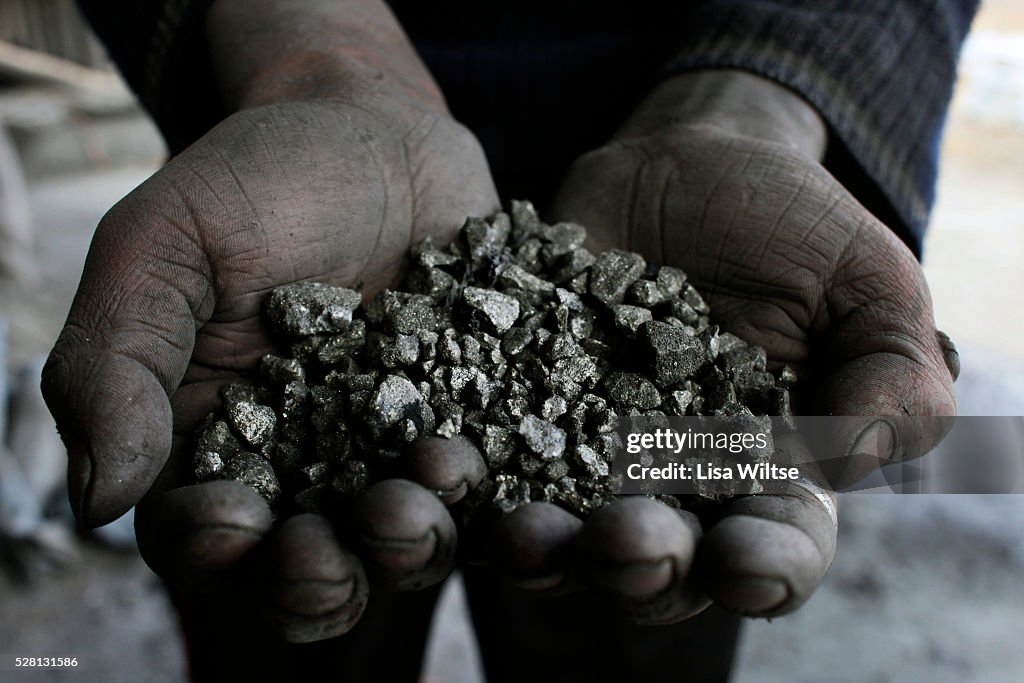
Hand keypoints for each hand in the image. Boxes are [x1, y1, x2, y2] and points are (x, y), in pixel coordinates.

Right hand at [42, 0, 496, 642]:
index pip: (200, 534)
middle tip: (349, 531)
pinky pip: (491, 491)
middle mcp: (309, 472)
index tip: (237, 520)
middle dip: (328, 572)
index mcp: (215, 445)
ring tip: (433, 476)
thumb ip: (117, 360)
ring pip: (404, 545)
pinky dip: (498, 500)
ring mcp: (398, 459)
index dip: (212, 547)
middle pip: (311, 566)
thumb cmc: (259, 184)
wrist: (382, 139)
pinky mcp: (477, 434)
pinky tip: (508, 474)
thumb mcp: (165, 246)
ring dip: (417, 539)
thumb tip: (95, 498)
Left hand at [485, 70, 955, 622]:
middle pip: (654, 565)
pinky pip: (476, 456)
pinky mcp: (505, 410)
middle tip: (624, 543)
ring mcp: (578, 455)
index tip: (743, 560)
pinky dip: (457, 474)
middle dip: (639, 565)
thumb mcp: (867, 286)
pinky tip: (438, 466)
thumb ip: (890, 376)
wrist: (685, 163)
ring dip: (536, 548)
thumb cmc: (791, 227)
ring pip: (553, 533)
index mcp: (766, 479)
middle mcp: (668, 489)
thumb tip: (854, 462)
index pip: (777, 551)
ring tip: (521, 533)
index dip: (763, 570)